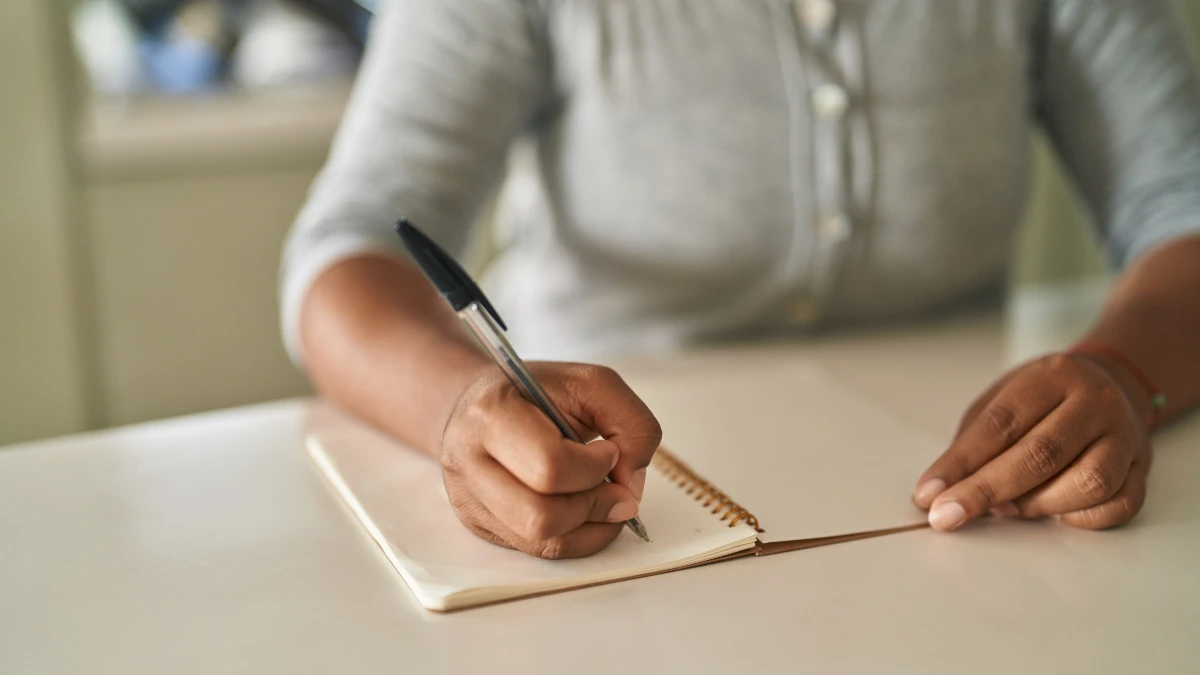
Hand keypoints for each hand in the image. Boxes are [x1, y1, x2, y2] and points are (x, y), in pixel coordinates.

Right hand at [441, 362, 661, 558]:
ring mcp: (469, 499)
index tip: (609, 451)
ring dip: (590, 527)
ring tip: (604, 499)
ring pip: (542, 543)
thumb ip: (630, 422)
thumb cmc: (535, 392)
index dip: (595, 468)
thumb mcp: (591, 383)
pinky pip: (538, 550)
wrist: (477, 404)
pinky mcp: (478, 525)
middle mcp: (469, 461)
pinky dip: (576, 536)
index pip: (549, 467)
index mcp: (491, 414)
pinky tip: (586, 510)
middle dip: (595, 506)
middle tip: (617, 488)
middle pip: (541, 518)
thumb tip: (632, 481)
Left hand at [913, 353, 1152, 530]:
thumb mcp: (1001, 400)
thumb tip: (939, 492)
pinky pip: (1118, 505)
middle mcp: (1095, 403)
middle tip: (948, 515)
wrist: (1113, 383)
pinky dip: (1080, 518)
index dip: (961, 463)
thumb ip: (972, 444)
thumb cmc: (1043, 399)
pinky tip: (1054, 512)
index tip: (928, 494)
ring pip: (1088, 483)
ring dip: (1037, 505)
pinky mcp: (1143, 469)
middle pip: (1041, 454)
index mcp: (1052, 377)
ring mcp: (1125, 437)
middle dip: (986, 491)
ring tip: (1009, 507)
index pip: (1001, 424)